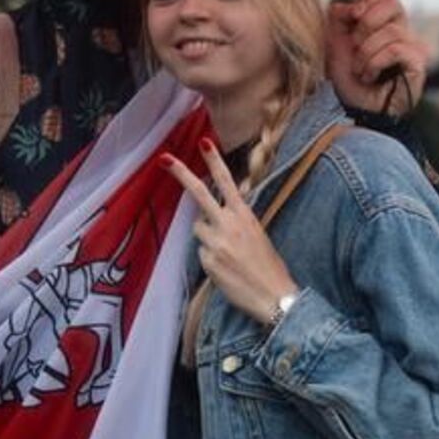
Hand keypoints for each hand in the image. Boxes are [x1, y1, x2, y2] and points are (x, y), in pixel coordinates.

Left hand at [162, 139, 297, 325]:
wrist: (274, 297)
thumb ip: (236, 220)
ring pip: (198, 228)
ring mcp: (215, 242)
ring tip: (229, 254)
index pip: (227, 181)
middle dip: (181, 174)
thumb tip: (217, 214)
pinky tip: (227, 269)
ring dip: (207, 235)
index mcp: (244, 215)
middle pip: (199, 193)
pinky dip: (210, 258)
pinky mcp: (207, 260)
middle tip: (164, 159)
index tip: (204, 142)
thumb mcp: (257, 234)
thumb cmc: (268, 266)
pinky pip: (201, 252)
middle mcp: (228, 224)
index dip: (214, 161)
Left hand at [325, 0, 428, 115]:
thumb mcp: (333, 39)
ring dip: (366, 52)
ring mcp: (412, 46)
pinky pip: (396, 49)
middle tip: (354, 45)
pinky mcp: (417, 63)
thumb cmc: (345, 75)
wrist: (350, 107)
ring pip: (391, 31)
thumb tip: (353, 5)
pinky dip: (375, 63)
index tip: (354, 12)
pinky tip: (369, 76)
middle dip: (365, 25)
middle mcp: (401, 29)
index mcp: (382, 19)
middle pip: (392, 4)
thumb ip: (340, 14)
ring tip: (359, 69)